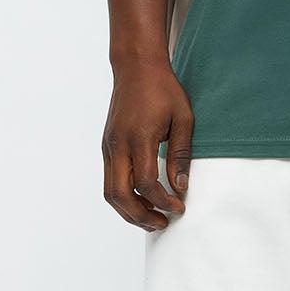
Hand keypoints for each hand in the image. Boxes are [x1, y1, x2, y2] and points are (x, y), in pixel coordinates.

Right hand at [102, 55, 193, 230]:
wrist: (136, 67)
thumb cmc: (163, 89)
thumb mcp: (183, 119)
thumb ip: (181, 155)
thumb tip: (181, 187)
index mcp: (139, 138)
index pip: (146, 184)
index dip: (162, 202)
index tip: (179, 208)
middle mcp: (118, 145)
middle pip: (120, 196)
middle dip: (141, 216)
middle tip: (163, 224)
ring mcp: (108, 147)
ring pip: (110, 192)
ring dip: (129, 212)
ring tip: (151, 219)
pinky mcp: (106, 146)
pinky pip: (110, 181)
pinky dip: (123, 197)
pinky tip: (142, 201)